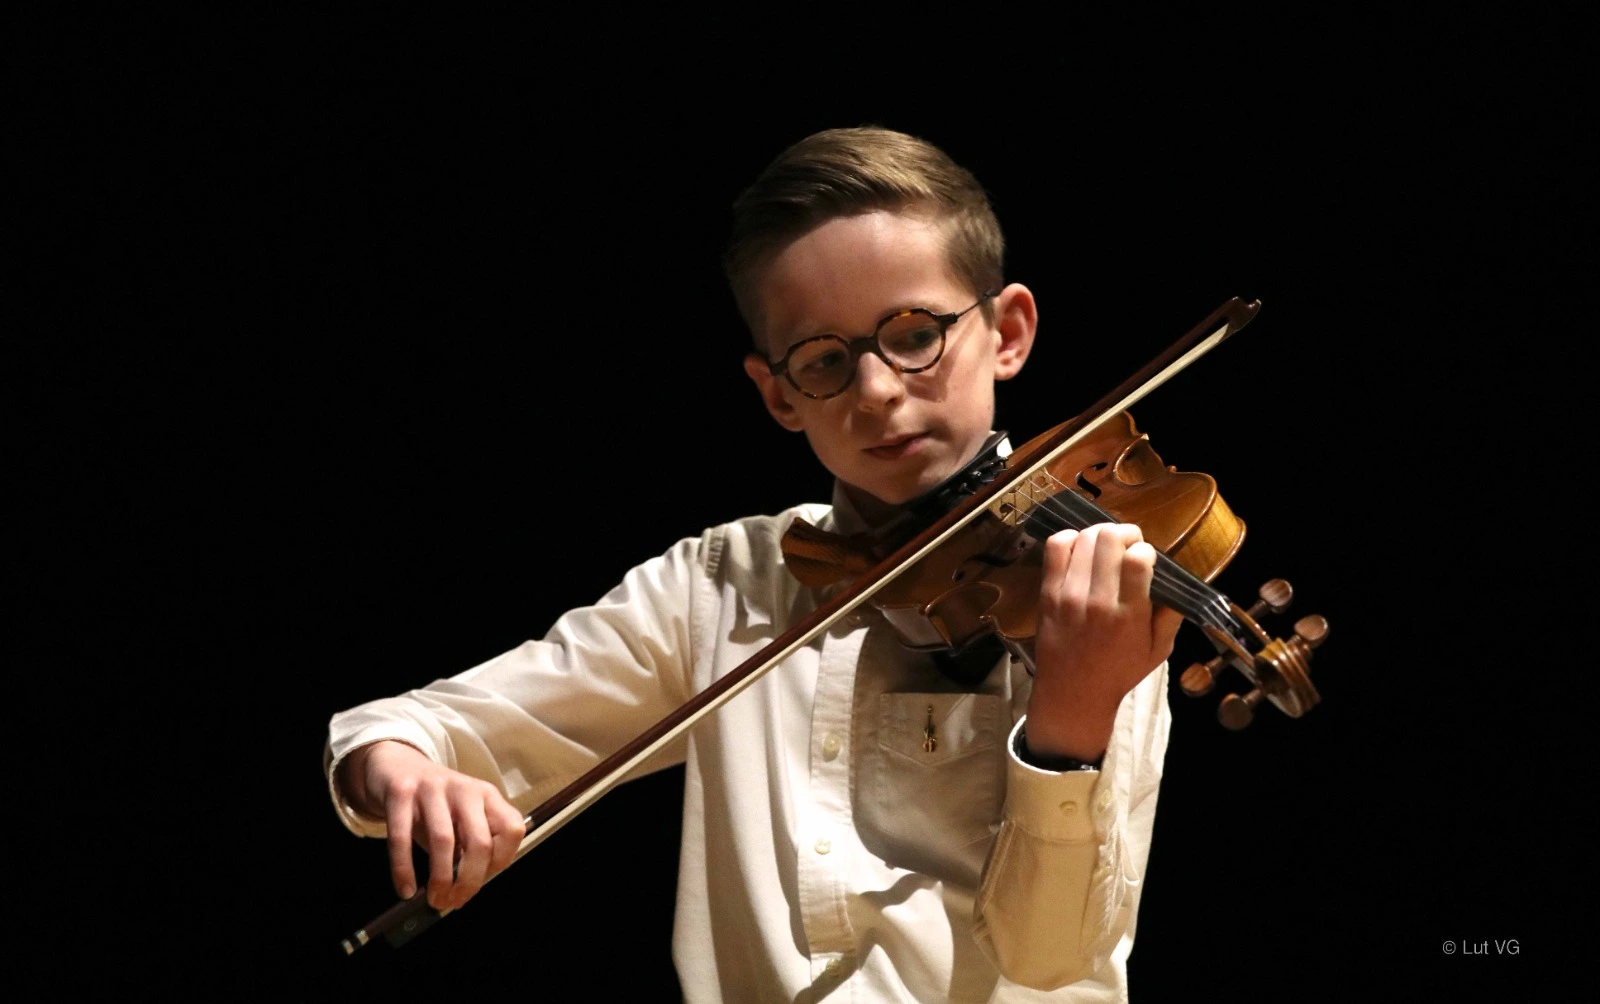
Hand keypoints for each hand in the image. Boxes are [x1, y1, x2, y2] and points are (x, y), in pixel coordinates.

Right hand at [339, 740, 524, 910]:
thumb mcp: (462, 817)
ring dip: (440, 878)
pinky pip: (402, 837)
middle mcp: (465, 789)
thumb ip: (470, 845)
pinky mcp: (400, 792)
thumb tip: (467, 889)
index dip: (501, 861)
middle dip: (470, 880)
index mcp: (488, 795)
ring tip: (435, 899)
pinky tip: (406, 889)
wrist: (396, 764)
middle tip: (456, 901)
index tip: (482, 880)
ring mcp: (432, 788)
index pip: (512, 830)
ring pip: (443, 840)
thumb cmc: (435, 803)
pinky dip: (403, 868)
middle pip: (480, 841)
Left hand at [1024, 523, 1183, 760]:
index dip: (1146, 550)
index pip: (1138, 559)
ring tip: (1107, 547)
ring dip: (1100, 534)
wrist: (1072, 694)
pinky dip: (1070, 538)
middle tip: (1129, 547)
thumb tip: (1175, 582)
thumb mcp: (1158, 651)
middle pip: (1109, 539)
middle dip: (1126, 534)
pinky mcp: (1047, 593)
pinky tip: (1081, 548)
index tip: (1147, 560)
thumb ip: (1171, 615)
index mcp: (1129, 615)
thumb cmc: (1119, 673)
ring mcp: (1068, 595)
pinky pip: (1056, 548)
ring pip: (1084, 538)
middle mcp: (1097, 601)